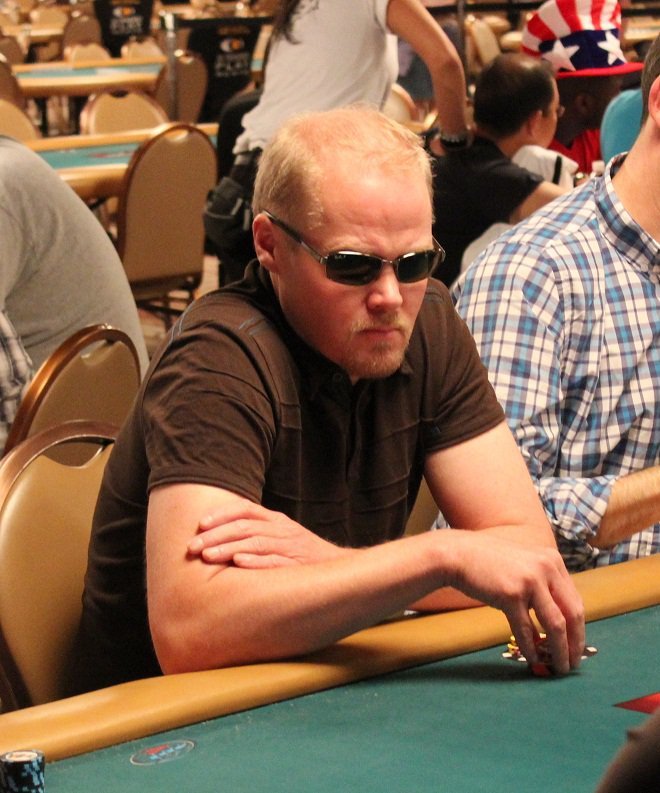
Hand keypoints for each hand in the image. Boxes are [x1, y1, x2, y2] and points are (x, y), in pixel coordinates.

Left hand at [187, 498, 349, 567]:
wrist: (339, 569)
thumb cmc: (302, 555)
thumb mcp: (280, 536)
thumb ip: (256, 532)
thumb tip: (218, 536)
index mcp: (276, 519)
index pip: (245, 509)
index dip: (221, 514)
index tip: (200, 525)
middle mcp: (282, 529)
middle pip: (244, 526)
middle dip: (216, 535)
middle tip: (193, 547)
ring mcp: (291, 546)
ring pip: (256, 542)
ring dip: (229, 549)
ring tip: (208, 557)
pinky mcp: (298, 565)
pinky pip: (276, 561)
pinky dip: (257, 561)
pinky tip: (239, 564)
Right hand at [443, 531, 584, 674]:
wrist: (459, 554)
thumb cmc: (489, 561)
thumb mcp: (524, 563)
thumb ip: (543, 583)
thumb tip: (557, 620)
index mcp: (553, 560)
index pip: (575, 600)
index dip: (579, 628)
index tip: (577, 645)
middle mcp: (546, 568)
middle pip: (572, 614)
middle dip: (575, 643)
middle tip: (573, 663)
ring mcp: (530, 581)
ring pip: (555, 625)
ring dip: (559, 651)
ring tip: (559, 667)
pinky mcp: (511, 595)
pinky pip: (527, 629)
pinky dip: (531, 648)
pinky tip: (532, 659)